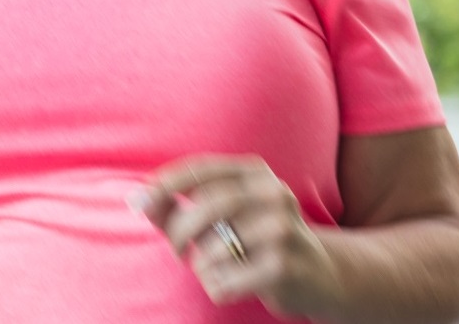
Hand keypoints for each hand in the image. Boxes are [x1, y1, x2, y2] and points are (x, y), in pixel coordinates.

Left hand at [131, 155, 338, 316]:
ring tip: (220, 269)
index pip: (201, 169)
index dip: (165, 185)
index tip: (137, 203)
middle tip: (176, 250)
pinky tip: (235, 285)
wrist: (321, 274)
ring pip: (212, 250)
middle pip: (206, 207)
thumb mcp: (223, 218)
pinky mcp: (283, 267)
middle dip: (179, 232)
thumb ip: (178, 208)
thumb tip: (137, 201)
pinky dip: (218, 288)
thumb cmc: (257, 242)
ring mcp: (282, 230)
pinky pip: (224, 281)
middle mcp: (273, 194)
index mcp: (256, 173)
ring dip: (203, 267)